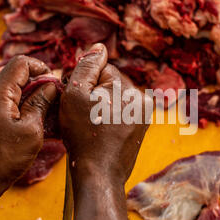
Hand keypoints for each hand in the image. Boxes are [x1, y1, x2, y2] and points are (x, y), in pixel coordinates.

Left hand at [0, 56, 57, 198]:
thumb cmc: (3, 158)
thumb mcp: (31, 130)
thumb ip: (41, 104)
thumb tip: (52, 86)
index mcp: (0, 93)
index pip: (22, 64)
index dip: (42, 69)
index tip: (56, 84)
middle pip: (19, 75)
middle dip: (41, 84)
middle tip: (57, 100)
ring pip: (15, 89)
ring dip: (34, 97)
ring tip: (50, 113)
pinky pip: (10, 103)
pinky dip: (25, 107)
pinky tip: (37, 123)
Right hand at [59, 43, 149, 187]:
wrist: (100, 172)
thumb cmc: (83, 135)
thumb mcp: (75, 94)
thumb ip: (87, 66)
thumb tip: (99, 47)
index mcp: (126, 86)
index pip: (101, 68)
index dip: (84, 82)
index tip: (79, 101)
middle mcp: (140, 97)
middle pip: (110, 82)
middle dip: (96, 93)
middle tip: (84, 115)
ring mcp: (144, 113)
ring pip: (116, 97)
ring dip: (104, 105)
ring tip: (93, 124)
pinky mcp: (142, 127)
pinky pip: (123, 111)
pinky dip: (112, 117)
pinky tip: (103, 131)